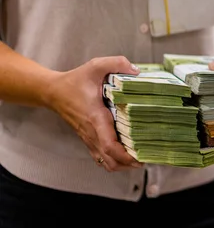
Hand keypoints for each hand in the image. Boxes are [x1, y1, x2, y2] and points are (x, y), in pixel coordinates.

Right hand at [46, 56, 143, 171]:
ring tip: (139, 158)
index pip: (109, 144)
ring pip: (106, 162)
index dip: (125, 155)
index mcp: (96, 118)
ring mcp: (89, 138)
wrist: (53, 92)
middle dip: (129, 164)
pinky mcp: (88, 139)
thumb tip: (136, 71)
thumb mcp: (96, 66)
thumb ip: (117, 63)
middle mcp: (92, 132)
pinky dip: (114, 161)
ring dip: (123, 165)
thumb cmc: (75, 81)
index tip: (140, 157)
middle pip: (110, 160)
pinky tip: (126, 155)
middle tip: (147, 158)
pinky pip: (101, 157)